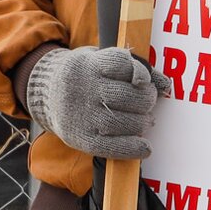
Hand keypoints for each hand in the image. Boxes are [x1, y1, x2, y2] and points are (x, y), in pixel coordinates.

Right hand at [23, 46, 171, 159]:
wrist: (44, 93)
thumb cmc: (85, 76)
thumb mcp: (101, 61)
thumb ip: (134, 68)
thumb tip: (166, 84)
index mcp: (88, 64)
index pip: (120, 63)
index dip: (139, 72)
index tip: (144, 80)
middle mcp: (82, 88)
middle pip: (126, 95)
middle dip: (146, 100)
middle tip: (148, 102)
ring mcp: (80, 114)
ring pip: (121, 122)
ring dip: (142, 123)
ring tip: (145, 121)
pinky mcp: (79, 137)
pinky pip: (109, 146)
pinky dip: (132, 148)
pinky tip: (144, 147)